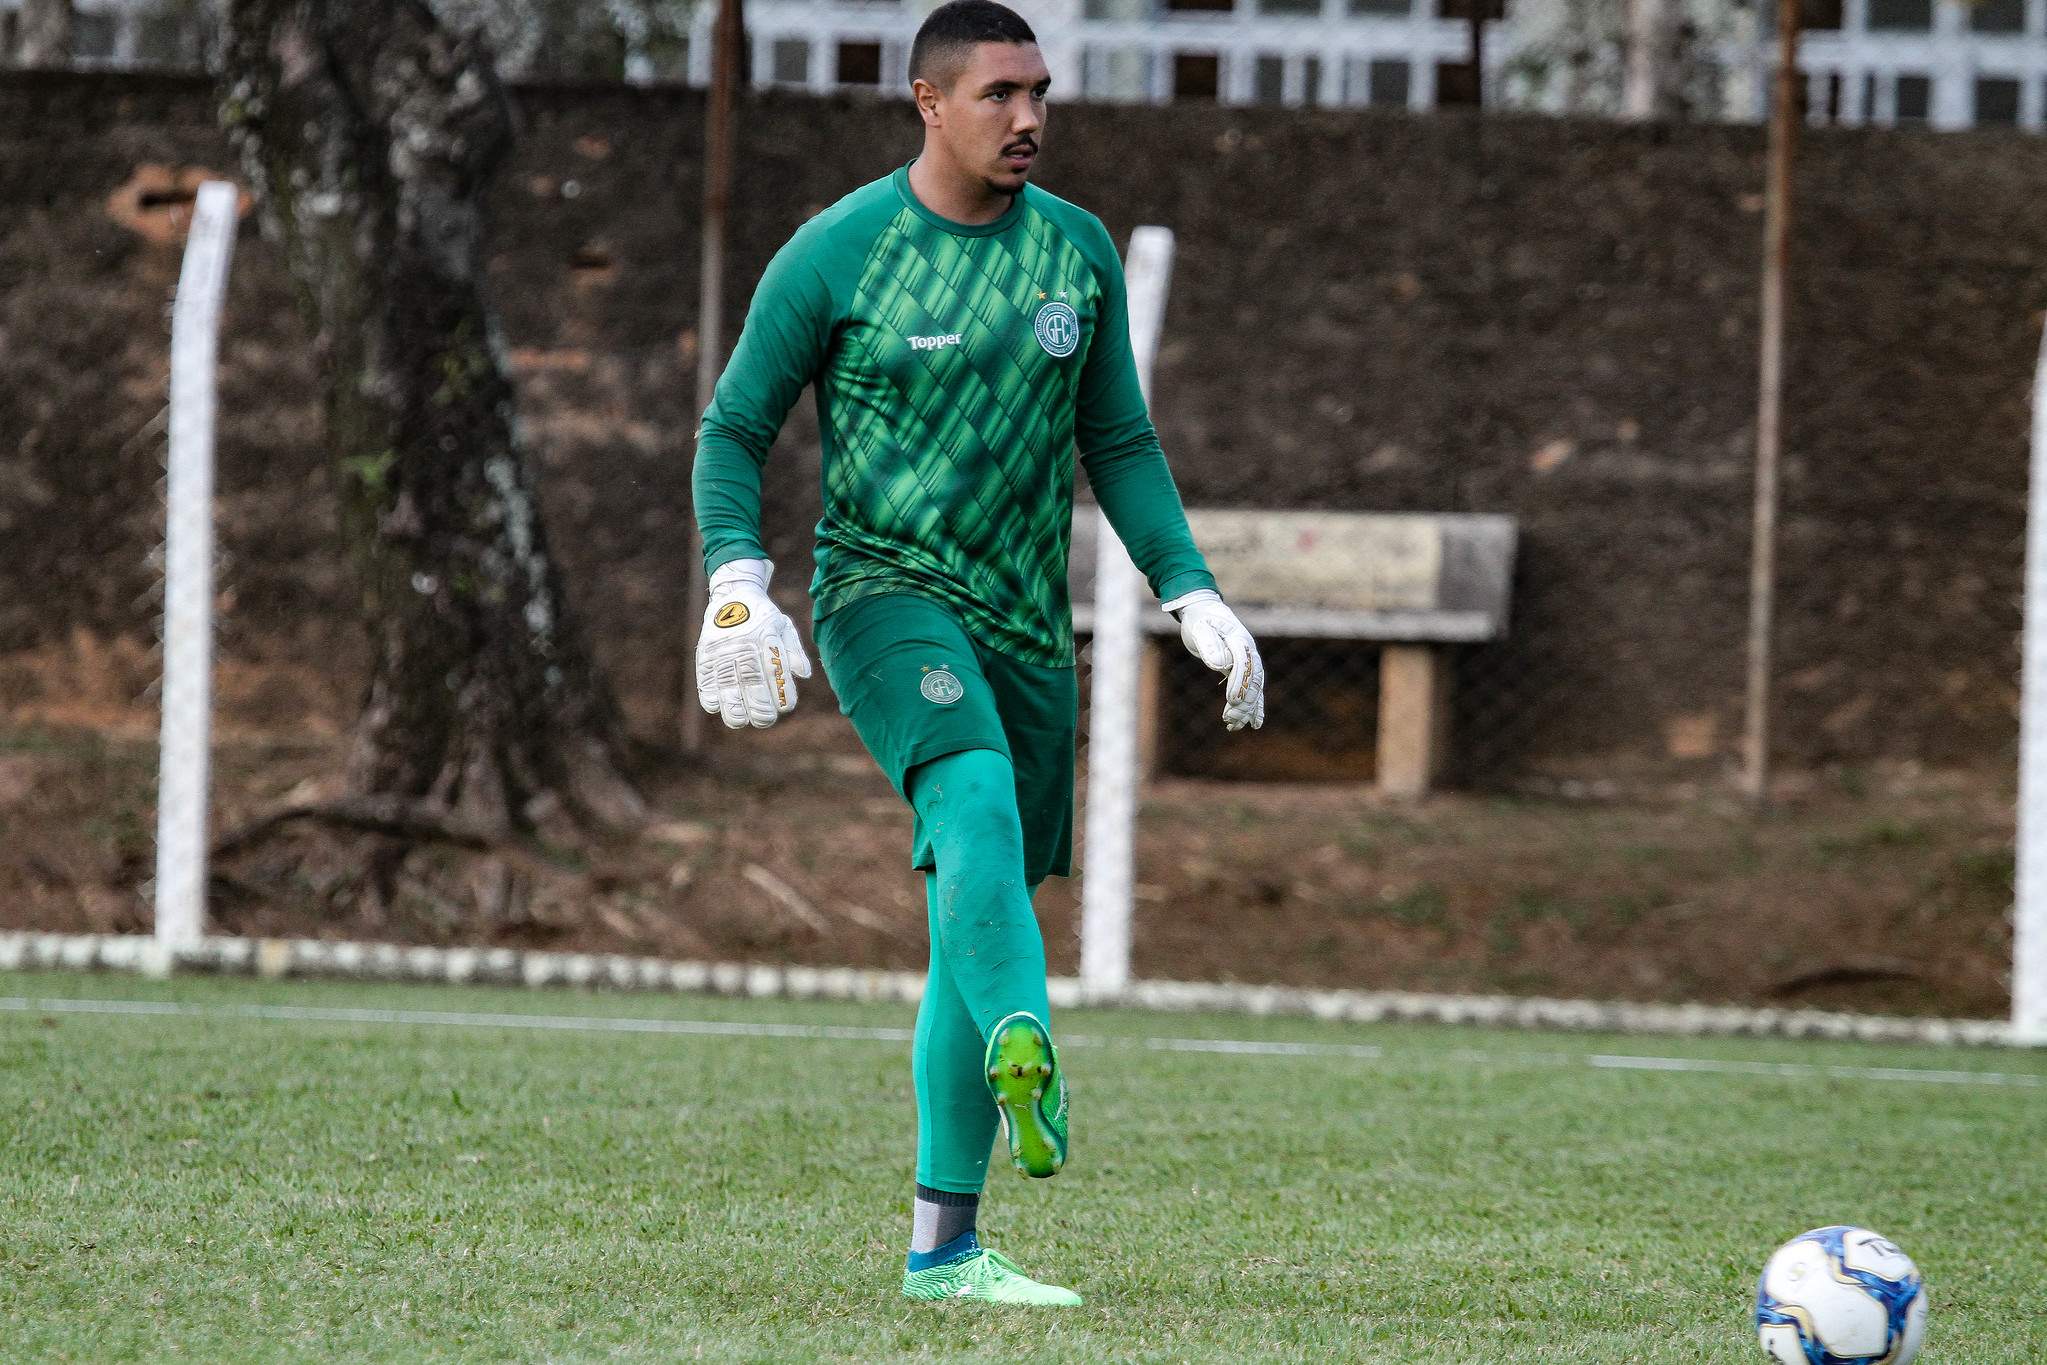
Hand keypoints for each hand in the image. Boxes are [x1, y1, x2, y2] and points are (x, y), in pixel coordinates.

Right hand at [696, 558, 811, 729]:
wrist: (732, 593)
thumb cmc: (763, 617)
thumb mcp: (783, 626)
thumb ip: (794, 651)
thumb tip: (804, 675)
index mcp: (766, 635)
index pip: (775, 669)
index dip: (780, 692)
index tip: (786, 707)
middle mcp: (744, 642)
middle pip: (751, 679)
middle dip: (759, 706)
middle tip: (765, 721)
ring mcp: (722, 648)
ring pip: (726, 683)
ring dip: (733, 706)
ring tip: (741, 721)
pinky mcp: (705, 652)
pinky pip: (705, 678)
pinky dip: (710, 696)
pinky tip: (718, 708)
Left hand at [1163, 589, 1264, 730]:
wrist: (1204, 611)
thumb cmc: (1199, 619)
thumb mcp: (1199, 629)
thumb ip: (1209, 644)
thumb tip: (1220, 665)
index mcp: (1239, 639)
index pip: (1244, 664)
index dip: (1239, 683)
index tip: (1231, 701)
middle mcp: (1248, 651)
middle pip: (1253, 680)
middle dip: (1245, 701)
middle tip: (1231, 719)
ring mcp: (1248, 660)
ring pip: (1254, 688)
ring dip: (1247, 708)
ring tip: (1235, 726)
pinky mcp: (1243, 669)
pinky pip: (1252, 689)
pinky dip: (1254, 707)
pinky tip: (1253, 724)